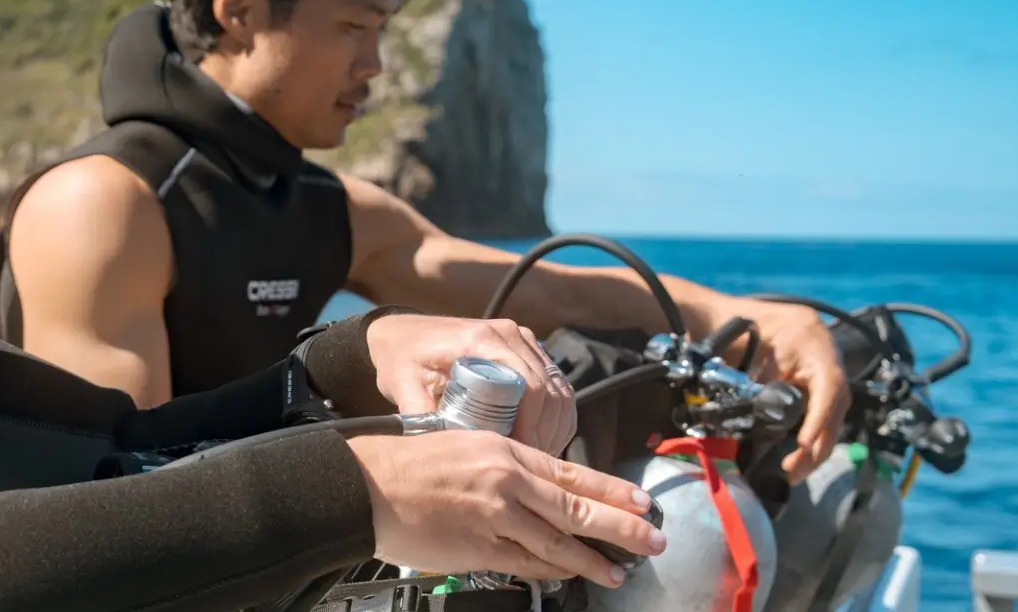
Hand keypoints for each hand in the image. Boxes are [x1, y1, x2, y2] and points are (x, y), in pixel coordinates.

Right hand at [346, 430, 666, 585]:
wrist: (365, 486)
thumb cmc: (406, 463)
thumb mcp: (463, 444)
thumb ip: (503, 465)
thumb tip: (537, 487)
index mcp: (505, 451)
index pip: (573, 472)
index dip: (612, 491)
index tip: (642, 503)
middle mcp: (506, 483)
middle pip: (577, 509)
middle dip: (621, 528)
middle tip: (653, 541)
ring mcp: (494, 519)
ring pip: (556, 544)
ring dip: (591, 561)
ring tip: (616, 572)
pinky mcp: (477, 549)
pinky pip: (524, 564)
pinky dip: (549, 571)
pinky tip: (566, 575)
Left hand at [365, 314, 574, 456]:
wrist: (401, 333)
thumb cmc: (401, 358)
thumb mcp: (401, 385)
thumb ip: (417, 415)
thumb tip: (439, 452)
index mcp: (480, 340)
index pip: (528, 384)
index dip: (532, 424)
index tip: (523, 455)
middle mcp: (508, 334)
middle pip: (549, 389)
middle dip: (545, 431)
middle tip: (533, 466)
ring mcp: (521, 339)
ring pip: (559, 388)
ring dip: (555, 426)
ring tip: (539, 459)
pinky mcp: (527, 348)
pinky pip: (556, 384)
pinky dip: (556, 415)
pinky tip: (544, 441)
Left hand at [698, 297, 850, 482]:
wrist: (744, 318)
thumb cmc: (744, 332)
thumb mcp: (752, 355)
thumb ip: (763, 388)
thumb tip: (768, 425)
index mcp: (816, 345)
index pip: (828, 388)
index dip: (818, 419)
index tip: (802, 445)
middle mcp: (831, 360)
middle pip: (835, 408)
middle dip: (817, 444)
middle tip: (794, 471)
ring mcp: (828, 372)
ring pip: (832, 415)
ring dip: (816, 446)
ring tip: (794, 471)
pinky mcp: (819, 383)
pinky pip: (823, 411)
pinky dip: (813, 434)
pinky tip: (799, 456)